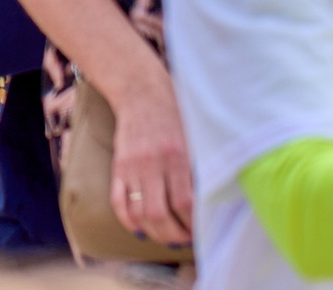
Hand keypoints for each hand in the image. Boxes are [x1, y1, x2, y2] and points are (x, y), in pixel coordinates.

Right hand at [110, 72, 195, 244]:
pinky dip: (128, 220)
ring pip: (140, 212)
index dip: (194, 224)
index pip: (185, 203)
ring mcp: (132, 166)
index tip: (203, 231)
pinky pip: (118, 200)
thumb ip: (202, 167)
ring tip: (167, 237)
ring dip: (155, 232)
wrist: (141, 91)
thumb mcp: (195, 137)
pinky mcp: (118, 165)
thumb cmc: (176, 114)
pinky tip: (140, 229)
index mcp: (177, 156)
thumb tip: (214, 201)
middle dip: (175, 235)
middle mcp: (152, 163)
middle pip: (160, 213)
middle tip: (187, 239)